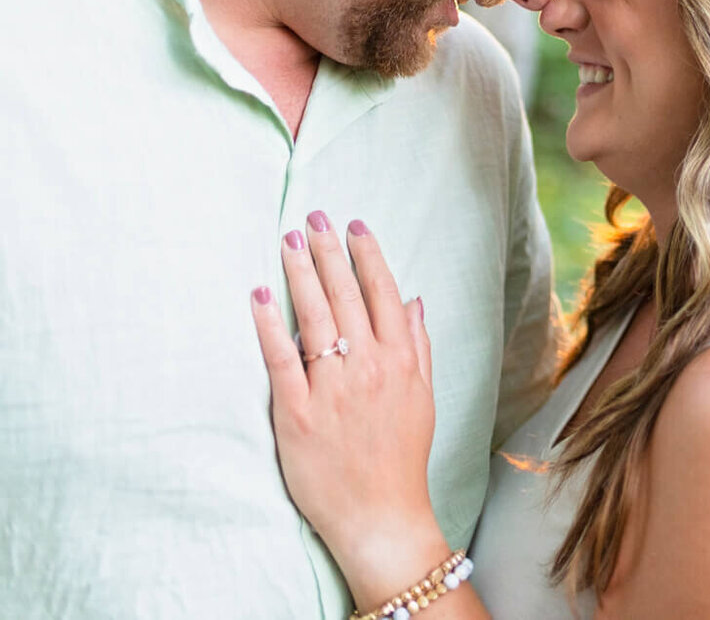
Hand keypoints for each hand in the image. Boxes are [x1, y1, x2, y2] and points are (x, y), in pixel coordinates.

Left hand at [251, 213, 449, 608]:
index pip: (384, 294)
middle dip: (328, 252)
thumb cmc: (401, 456)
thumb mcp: (424, 397)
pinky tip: (261, 294)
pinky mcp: (296, 413)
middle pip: (347, 296)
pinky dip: (269, 324)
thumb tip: (414, 301)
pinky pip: (280, 359)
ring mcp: (332, 389)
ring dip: (301, 274)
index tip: (354, 227)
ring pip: (315, 317)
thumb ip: (418, 346)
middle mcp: (368, 367)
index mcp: (400, 361)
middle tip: (313, 217)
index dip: (368, 256)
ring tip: (288, 240)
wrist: (380, 514)